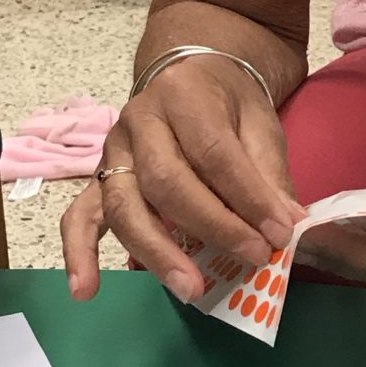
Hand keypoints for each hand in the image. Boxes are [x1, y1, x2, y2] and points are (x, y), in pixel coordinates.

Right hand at [62, 55, 299, 304]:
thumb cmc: (226, 104)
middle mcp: (139, 121)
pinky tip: (85, 290)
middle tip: (250, 259)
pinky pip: (79, 216)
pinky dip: (79, 254)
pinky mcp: (98, 179)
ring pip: (124, 205)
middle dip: (210, 226)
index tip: (278, 235)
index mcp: (184, 96)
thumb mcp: (259, 124)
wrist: (187, 76)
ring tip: (190, 290)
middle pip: (166, 181)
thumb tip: (286, 226)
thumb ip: (268, 173)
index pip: (214, 152)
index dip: (248, 198)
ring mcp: (112, 152)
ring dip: (156, 252)